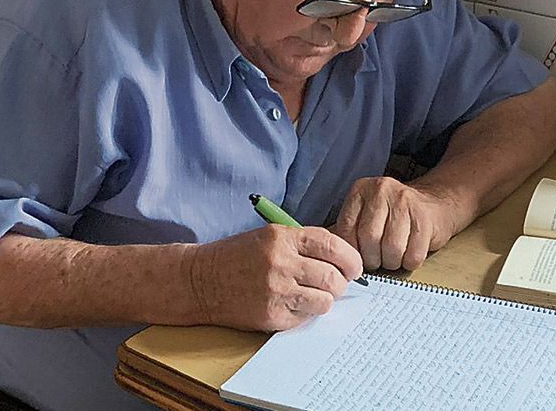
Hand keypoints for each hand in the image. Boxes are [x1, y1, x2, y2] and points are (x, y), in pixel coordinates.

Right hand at [186, 225, 362, 331]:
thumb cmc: (238, 257)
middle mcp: (281, 263)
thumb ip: (303, 244)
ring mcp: (276, 291)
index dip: (350, 258)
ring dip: (324, 300)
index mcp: (283, 238)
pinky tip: (290, 304)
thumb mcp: (269, 237)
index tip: (355, 267)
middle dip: (340, 283)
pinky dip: (304, 313)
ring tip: (312, 296)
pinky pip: (305, 318)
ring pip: (325, 301)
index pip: (332, 245)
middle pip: (333, 277)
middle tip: (334, 285)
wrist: (200, 281)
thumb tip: (343, 261)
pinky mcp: (271, 316)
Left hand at [331, 177, 463, 271]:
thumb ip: (350, 230)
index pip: (346, 229)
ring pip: (391, 248)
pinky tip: (409, 254)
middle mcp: (381, 190)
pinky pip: (413, 255)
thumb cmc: (394, 216)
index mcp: (361, 189)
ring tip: (393, 257)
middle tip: (378, 260)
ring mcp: (405, 201)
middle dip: (373, 259)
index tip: (358, 258)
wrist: (435, 205)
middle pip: (369, 239)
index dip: (352, 251)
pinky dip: (409, 262)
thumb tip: (335, 258)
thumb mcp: (366, 213)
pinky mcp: (425, 219)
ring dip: (392, 262)